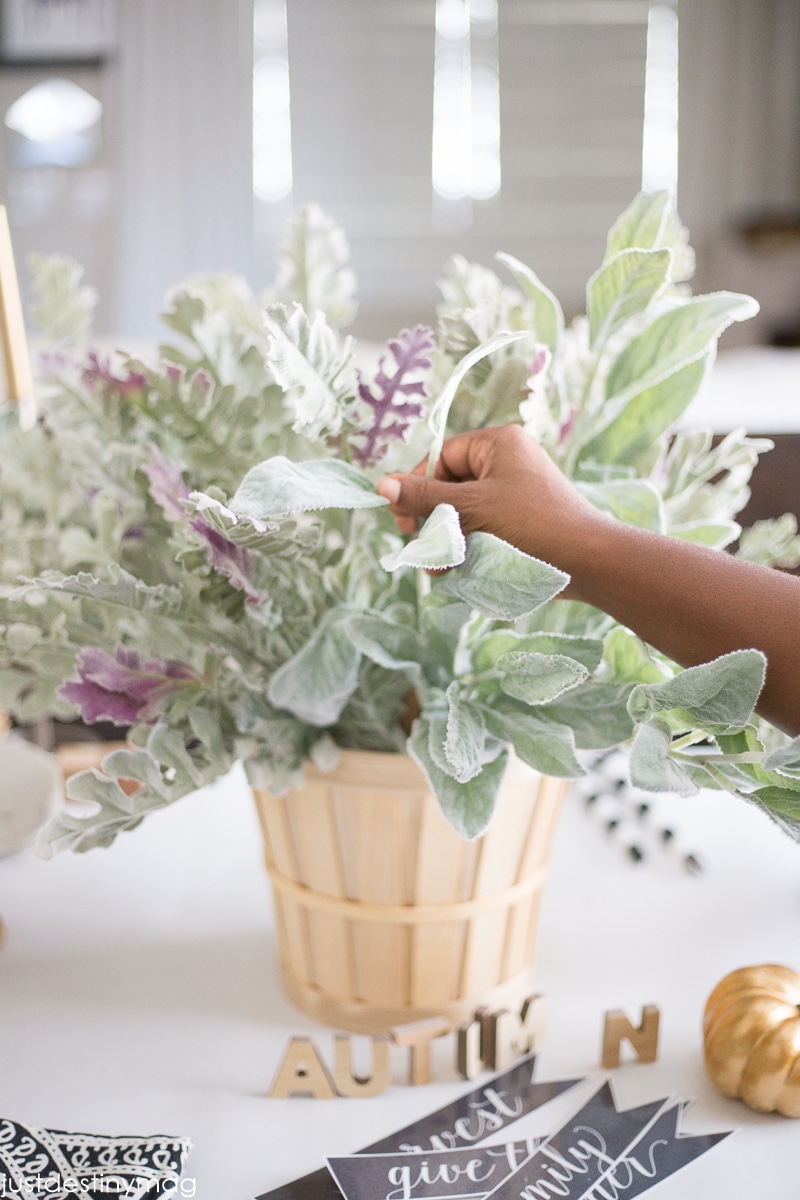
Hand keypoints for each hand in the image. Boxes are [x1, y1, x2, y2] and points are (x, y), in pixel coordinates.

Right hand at [376, 425, 601, 574]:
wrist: (588, 561)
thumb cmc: (531, 524)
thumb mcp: (472, 508)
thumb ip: (425, 497)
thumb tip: (381, 485)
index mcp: (498, 444)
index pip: (443, 456)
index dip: (419, 486)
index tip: (404, 517)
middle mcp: (507, 462)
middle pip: (451, 485)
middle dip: (433, 518)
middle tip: (417, 541)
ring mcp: (515, 492)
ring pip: (464, 511)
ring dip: (446, 539)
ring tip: (438, 567)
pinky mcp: (521, 521)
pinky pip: (483, 527)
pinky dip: (468, 546)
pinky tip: (456, 570)